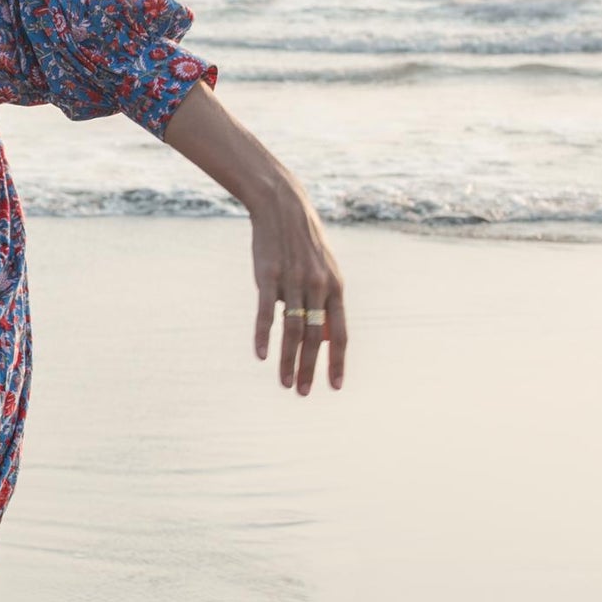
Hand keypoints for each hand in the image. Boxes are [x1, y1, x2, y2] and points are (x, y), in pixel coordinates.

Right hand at [251, 186, 345, 393]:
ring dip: (288, 360)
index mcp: (335, 288)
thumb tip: (324, 336)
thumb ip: (326, 300)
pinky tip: (261, 355)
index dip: (338, 361)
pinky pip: (266, 312)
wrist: (282, 208)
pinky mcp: (268, 277)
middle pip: (315, 337)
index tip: (335, 386)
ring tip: (285, 384)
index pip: (340, 334)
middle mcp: (317, 287)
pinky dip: (263, 335)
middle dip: (310, 369)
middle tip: (304, 394)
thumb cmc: (303, 244)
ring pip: (292, 330)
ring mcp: (292, 282)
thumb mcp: (324, 269)